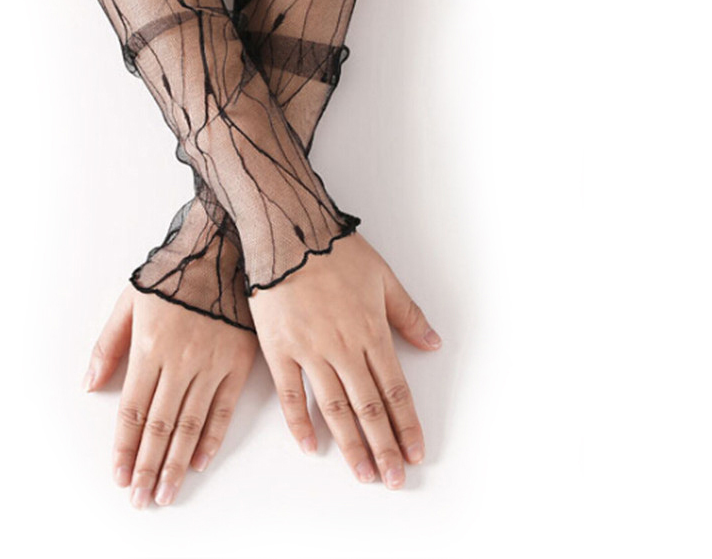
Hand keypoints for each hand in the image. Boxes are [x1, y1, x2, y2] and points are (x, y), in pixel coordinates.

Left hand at [84, 286, 257, 506]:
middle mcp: (180, 361)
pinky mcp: (238, 363)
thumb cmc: (172, 274)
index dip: (125, 448)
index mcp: (149, 346)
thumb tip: (90, 384)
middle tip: (141, 498)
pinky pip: (223, 409)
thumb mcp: (129, 300)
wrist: (220, 248)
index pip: (132, 411)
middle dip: (148, 467)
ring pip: (190, 424)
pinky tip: (198, 461)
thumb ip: (108, 344)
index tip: (119, 476)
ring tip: (166, 492)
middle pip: (159, 425)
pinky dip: (211, 439)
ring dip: (176, 463)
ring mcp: (211, 364)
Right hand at [248, 233, 441, 489]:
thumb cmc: (333, 250)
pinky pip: (290, 394)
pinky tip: (311, 446)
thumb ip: (408, 314)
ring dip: (350, 445)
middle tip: (393, 479)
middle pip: (368, 408)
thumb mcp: (383, 276)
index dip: (406, 425)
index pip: (394, 390)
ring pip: (334, 408)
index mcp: (370, 332)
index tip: (414, 453)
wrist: (287, 232)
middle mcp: (342, 348)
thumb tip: (433, 343)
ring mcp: (309, 351)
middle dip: (384, 447)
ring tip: (362, 473)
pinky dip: (300, 423)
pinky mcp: (278, 349)